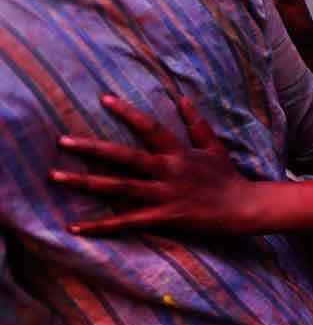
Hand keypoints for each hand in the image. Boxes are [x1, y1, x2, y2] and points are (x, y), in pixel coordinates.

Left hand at [52, 95, 260, 236]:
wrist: (245, 208)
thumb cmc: (227, 177)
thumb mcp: (214, 147)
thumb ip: (196, 124)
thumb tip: (183, 98)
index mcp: (179, 153)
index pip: (150, 128)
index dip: (128, 113)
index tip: (103, 99)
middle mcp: (169, 171)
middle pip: (126, 157)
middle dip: (93, 149)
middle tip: (62, 141)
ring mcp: (166, 195)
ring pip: (120, 187)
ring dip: (86, 183)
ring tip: (55, 177)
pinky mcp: (166, 217)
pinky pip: (128, 222)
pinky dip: (102, 225)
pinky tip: (76, 226)